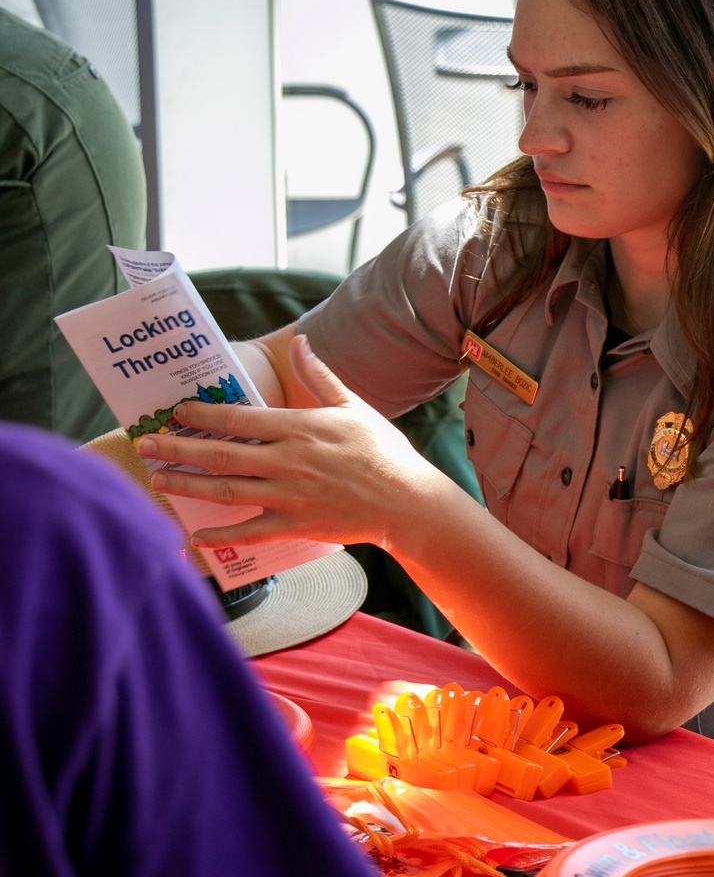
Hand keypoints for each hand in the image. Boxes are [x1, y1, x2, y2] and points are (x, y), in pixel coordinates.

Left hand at [135, 335, 439, 546]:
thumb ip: (319, 376)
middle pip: (221, 455)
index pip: (239, 419)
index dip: (202, 415)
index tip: (175, 411)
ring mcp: (289, 496)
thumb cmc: (381, 451)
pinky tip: (194, 534)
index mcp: (299, 428)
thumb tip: (300, 342)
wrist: (405, 502)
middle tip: (145, 445)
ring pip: (226, 490)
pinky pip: (250, 530)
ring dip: (188, 485)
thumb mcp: (352, 406)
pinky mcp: (295, 524)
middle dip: (178, 450)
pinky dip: (221, 534)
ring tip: (157, 479)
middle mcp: (288, 462)